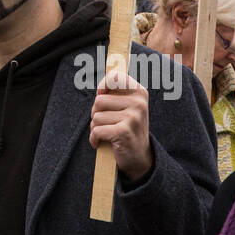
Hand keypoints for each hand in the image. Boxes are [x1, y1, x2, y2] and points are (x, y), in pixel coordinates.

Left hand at [89, 66, 152, 182]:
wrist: (140, 157)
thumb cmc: (127, 128)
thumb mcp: (126, 107)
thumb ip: (115, 93)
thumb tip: (100, 87)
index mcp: (139, 93)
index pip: (115, 76)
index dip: (103, 85)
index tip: (101, 94)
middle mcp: (138, 103)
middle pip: (99, 101)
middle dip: (96, 114)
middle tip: (106, 123)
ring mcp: (133, 118)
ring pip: (96, 117)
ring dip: (95, 127)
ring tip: (107, 133)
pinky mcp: (124, 132)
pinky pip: (96, 130)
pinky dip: (94, 139)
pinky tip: (100, 143)